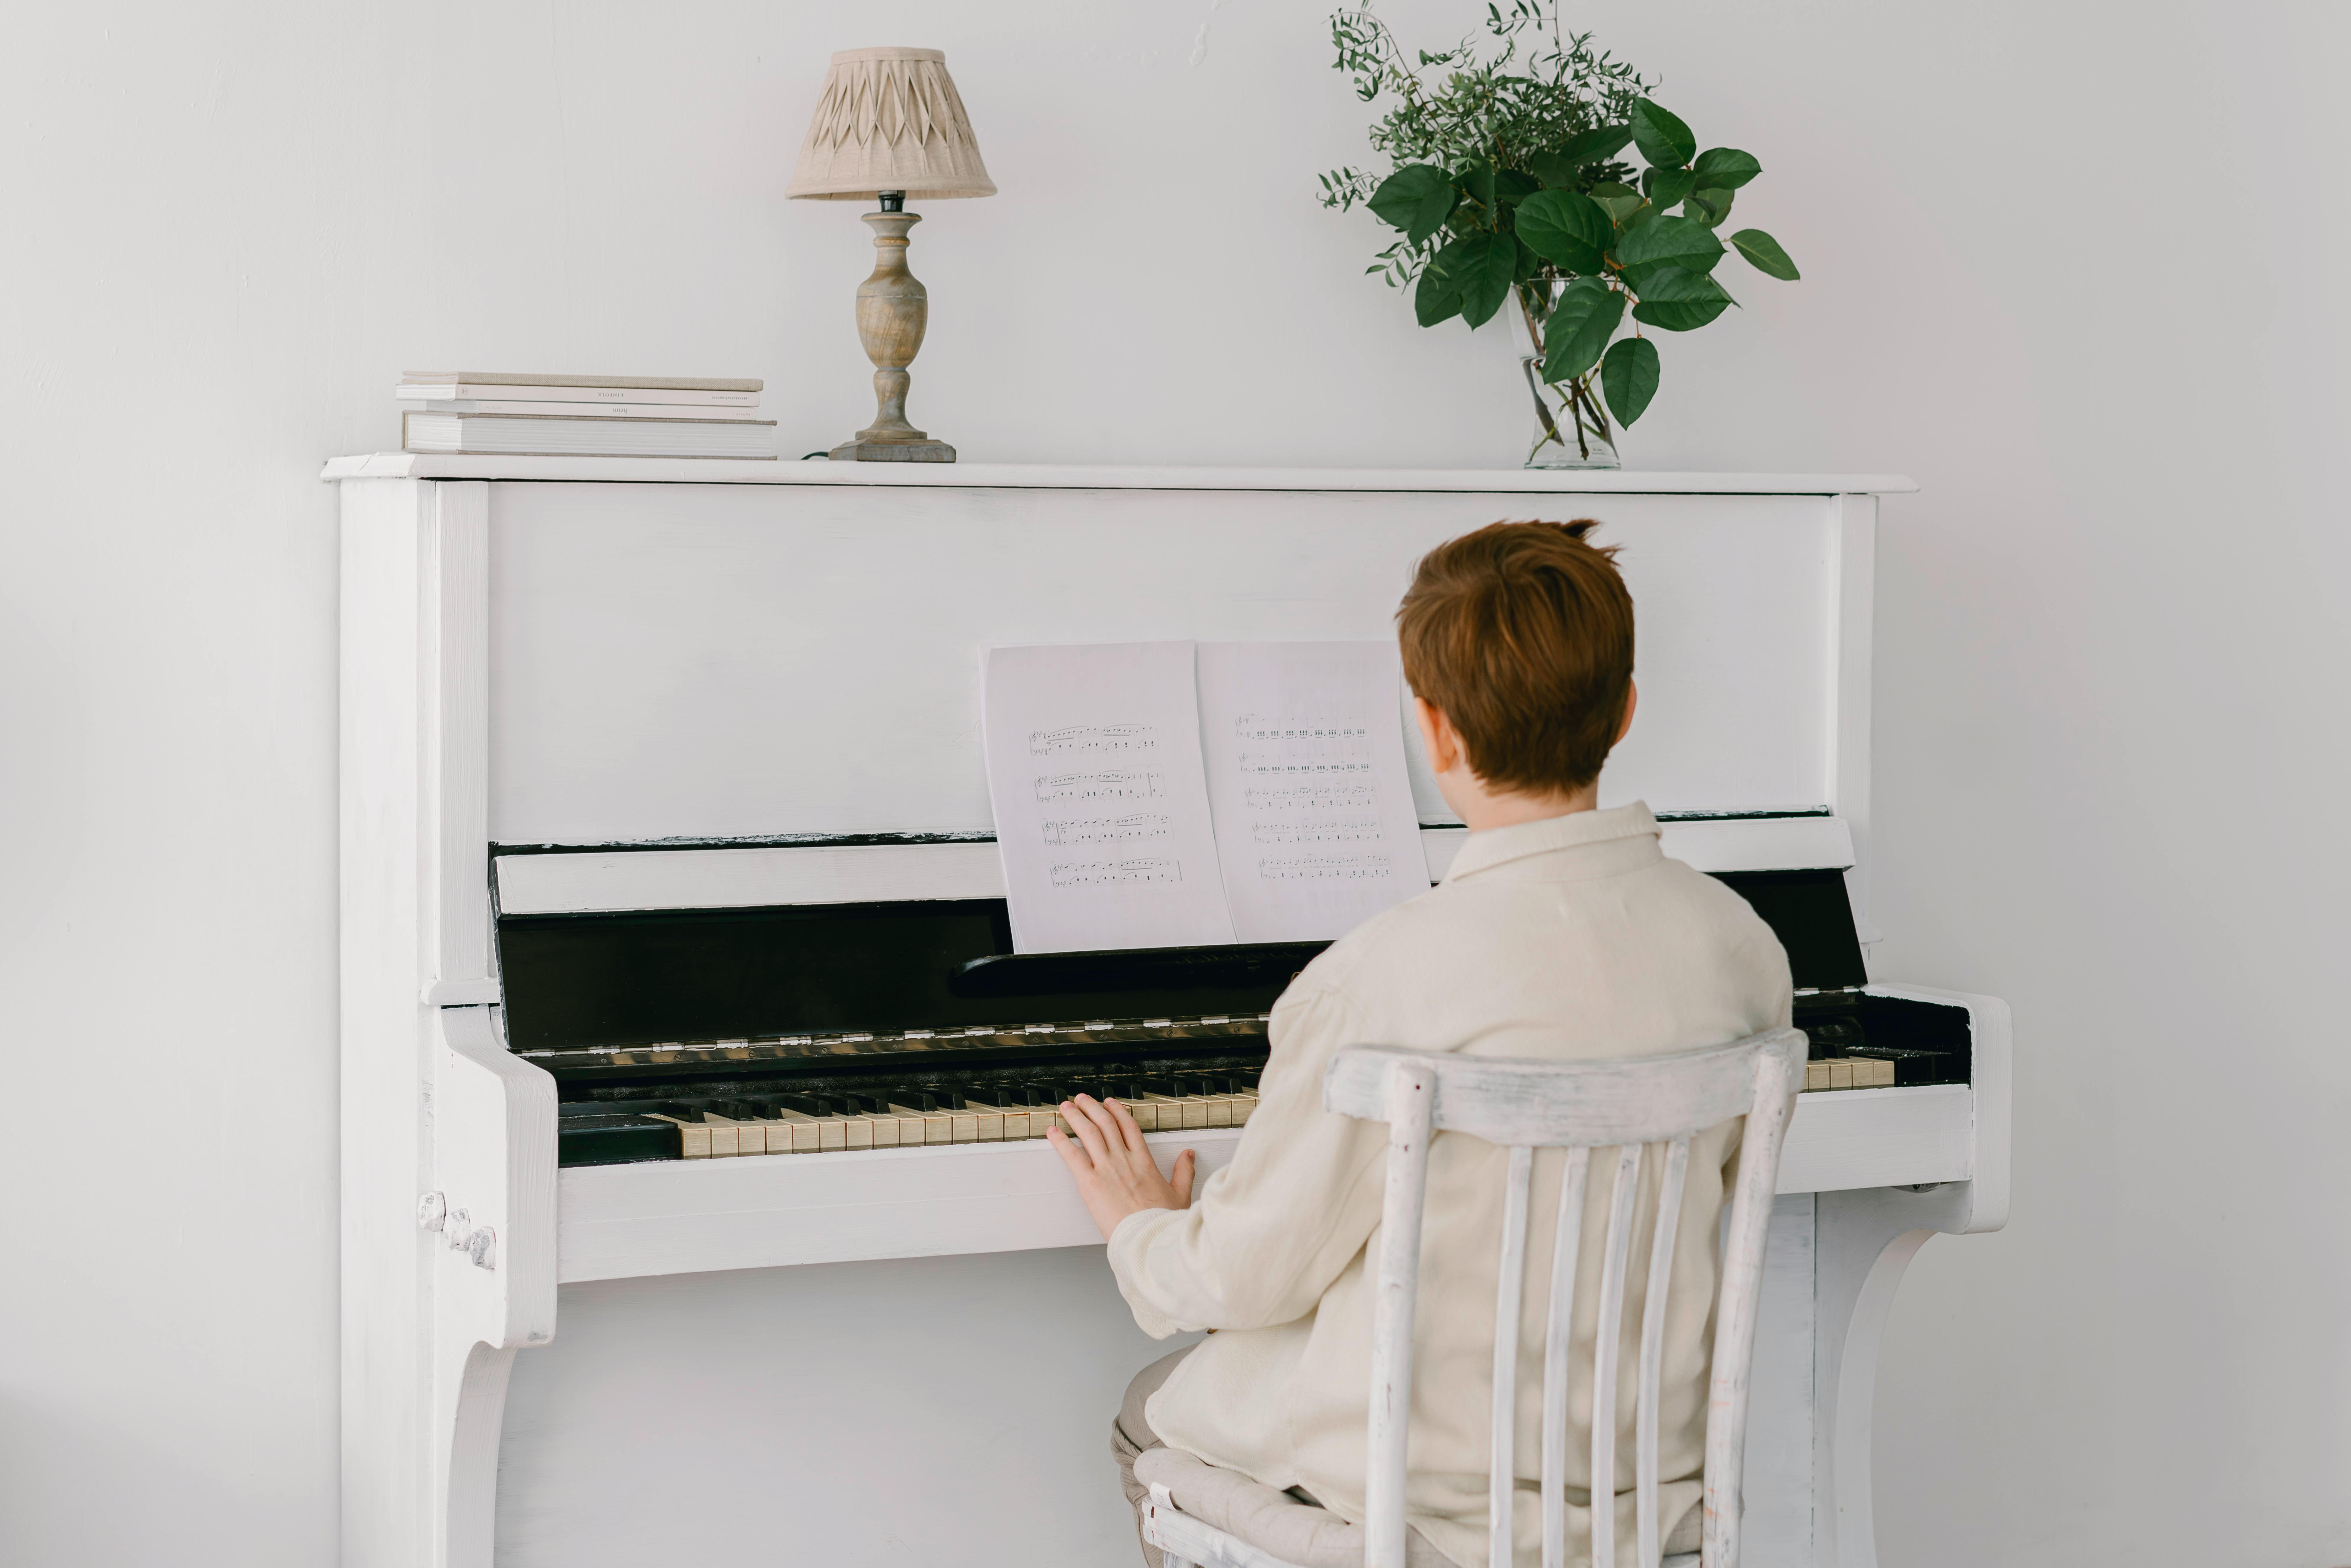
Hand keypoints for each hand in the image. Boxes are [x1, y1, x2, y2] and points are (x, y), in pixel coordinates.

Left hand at [1048, 1095, 1195, 1240]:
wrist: (1148, 1237)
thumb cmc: (1161, 1220)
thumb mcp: (1180, 1193)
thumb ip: (1183, 1171)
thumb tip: (1188, 1155)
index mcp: (1143, 1161)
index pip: (1128, 1126)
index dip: (1117, 1111)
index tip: (1109, 1103)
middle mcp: (1123, 1159)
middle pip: (1105, 1124)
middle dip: (1091, 1108)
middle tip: (1082, 1100)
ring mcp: (1106, 1169)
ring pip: (1088, 1133)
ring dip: (1076, 1116)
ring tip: (1066, 1107)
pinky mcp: (1090, 1183)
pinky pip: (1072, 1156)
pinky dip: (1060, 1141)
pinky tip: (1053, 1132)